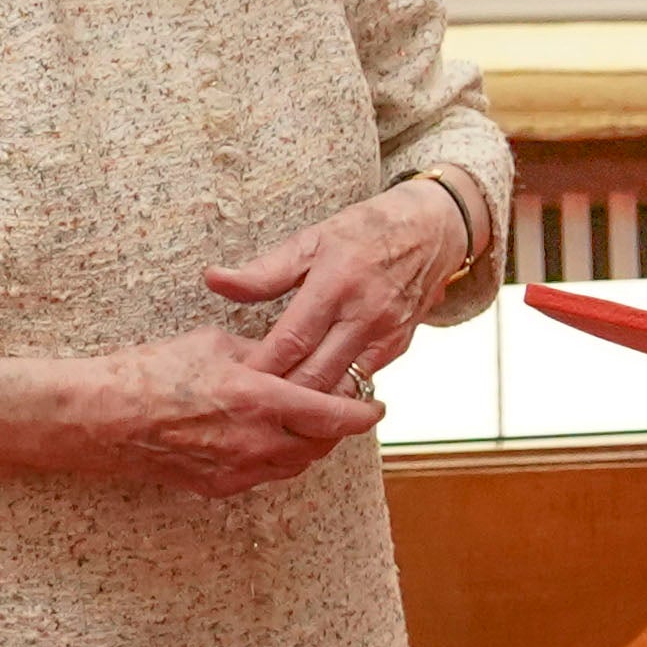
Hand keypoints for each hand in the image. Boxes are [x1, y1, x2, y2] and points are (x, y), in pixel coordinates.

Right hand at [0, 325, 380, 498]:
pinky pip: (264, 476)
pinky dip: (278, 459)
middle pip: (321, 444)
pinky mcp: (216, 487)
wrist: (100, 417)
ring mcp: (236, 470)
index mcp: (260, 400)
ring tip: (313, 422)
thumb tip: (290, 354)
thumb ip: (261, 353)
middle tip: (348, 409)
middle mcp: (255, 442)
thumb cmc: (151, 372)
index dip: (363, 412)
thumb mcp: (214, 344)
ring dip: (311, 445)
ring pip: (296, 464)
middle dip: (339, 429)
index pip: (333, 414)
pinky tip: (272, 438)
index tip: (378, 404)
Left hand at [205, 181, 472, 393]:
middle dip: (281, 398)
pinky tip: (312, 404)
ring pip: (341, 389)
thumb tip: (214, 280)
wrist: (431, 231)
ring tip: (276, 415)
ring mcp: (385, 335)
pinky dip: (336, 398)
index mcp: (335, 284)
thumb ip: (263, 271)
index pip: (291, 341)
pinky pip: (362, 385)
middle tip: (248, 410)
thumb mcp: (311, 240)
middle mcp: (363, 314)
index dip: (261, 368)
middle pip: (316, 375)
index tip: (234, 384)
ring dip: (310, 406)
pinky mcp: (398, 348)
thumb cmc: (364, 232)